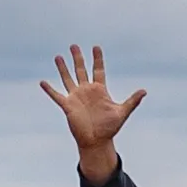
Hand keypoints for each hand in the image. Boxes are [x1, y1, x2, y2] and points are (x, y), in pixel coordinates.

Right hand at [42, 46, 143, 175]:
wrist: (97, 141)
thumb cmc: (110, 128)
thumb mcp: (122, 112)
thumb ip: (132, 101)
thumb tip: (144, 91)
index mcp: (100, 90)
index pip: (98, 70)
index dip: (97, 59)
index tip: (96, 47)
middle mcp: (87, 91)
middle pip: (81, 70)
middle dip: (78, 58)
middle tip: (74, 45)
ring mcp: (76, 97)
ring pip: (68, 79)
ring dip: (63, 68)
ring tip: (58, 57)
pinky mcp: (67, 106)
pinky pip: (57, 96)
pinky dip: (49, 89)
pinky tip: (42, 82)